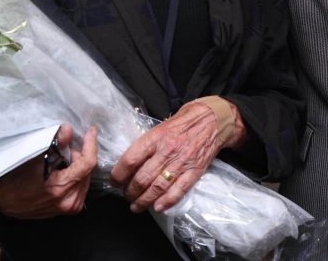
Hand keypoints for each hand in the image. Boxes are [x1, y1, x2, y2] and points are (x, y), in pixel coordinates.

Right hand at [0, 124, 97, 218]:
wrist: (5, 203)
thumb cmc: (16, 181)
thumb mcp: (33, 158)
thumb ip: (53, 143)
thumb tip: (67, 130)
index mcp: (62, 188)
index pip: (88, 163)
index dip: (90, 144)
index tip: (90, 132)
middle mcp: (70, 200)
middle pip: (87, 169)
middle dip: (78, 155)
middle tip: (62, 150)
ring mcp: (71, 207)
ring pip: (85, 177)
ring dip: (77, 166)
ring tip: (58, 163)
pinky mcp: (71, 209)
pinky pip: (81, 186)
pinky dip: (75, 176)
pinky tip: (61, 173)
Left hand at [110, 100, 241, 213]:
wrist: (213, 119)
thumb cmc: (184, 121)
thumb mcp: (161, 125)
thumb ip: (147, 143)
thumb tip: (130, 161)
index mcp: (155, 137)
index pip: (130, 159)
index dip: (119, 174)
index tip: (114, 181)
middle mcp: (167, 151)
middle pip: (142, 178)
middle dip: (130, 192)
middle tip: (126, 196)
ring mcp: (182, 162)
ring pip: (158, 187)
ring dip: (144, 200)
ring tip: (136, 206)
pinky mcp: (195, 171)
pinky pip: (179, 190)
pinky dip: (167, 201)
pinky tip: (157, 207)